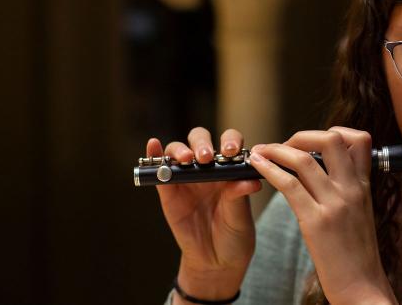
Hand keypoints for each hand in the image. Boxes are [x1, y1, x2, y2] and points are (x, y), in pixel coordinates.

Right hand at [149, 127, 261, 301]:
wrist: (216, 261)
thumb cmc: (233, 235)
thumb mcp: (240, 217)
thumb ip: (239, 197)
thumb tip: (248, 181)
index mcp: (229, 169)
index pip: (229, 143)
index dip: (230, 141)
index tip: (231, 151)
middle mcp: (207, 169)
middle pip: (200, 140)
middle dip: (202, 144)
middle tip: (206, 157)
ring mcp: (186, 178)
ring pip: (178, 151)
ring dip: (180, 150)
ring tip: (186, 160)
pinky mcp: (168, 191)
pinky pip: (159, 170)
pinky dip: (154, 155)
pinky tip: (153, 146)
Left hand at [249, 127, 395, 304]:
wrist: (362, 288)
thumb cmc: (357, 255)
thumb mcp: (360, 213)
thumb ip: (346, 189)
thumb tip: (321, 170)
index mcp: (364, 186)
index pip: (359, 139)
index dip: (333, 132)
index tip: (311, 142)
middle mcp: (352, 190)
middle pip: (330, 140)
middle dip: (301, 136)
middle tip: (284, 146)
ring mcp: (335, 205)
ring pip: (304, 160)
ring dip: (276, 150)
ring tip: (260, 152)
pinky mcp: (317, 223)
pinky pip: (289, 185)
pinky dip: (269, 170)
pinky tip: (257, 167)